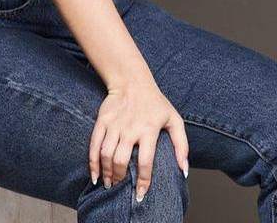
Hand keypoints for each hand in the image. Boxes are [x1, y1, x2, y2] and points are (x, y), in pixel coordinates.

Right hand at [88, 79, 188, 201]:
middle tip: (121, 188)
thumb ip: (182, 145)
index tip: (140, 195)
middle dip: (120, 179)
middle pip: (121, 161)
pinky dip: (92, 162)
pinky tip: (95, 175)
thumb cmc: (155, 103)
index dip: (143, 181)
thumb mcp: (174, 120)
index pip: (145, 162)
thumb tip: (184, 170)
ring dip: (107, 173)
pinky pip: (94, 145)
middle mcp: (130, 128)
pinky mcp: (102, 121)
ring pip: (106, 155)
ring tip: (110, 184)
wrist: (132, 81)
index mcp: (149, 129)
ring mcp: (115, 124)